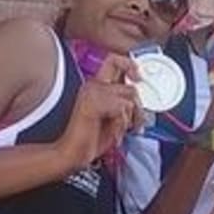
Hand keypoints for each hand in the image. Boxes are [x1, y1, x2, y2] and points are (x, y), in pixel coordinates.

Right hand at [55, 54, 144, 168]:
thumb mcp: (113, 118)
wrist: (72, 153)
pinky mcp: (93, 104)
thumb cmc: (91, 139)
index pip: (115, 60)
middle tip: (136, 121)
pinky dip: (122, 123)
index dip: (130, 65)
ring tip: (123, 131)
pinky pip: (122, 108)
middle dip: (138, 104)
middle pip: (129, 81)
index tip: (138, 78)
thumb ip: (124, 104)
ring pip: (130, 95)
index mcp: (96, 85)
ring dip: (132, 117)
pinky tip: (113, 134)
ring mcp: (92, 92)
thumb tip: (141, 98)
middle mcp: (93, 85)